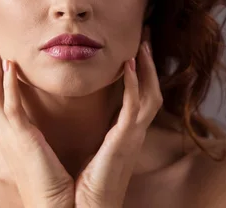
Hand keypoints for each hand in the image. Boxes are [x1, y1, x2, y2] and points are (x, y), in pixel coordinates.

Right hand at [0, 28, 74, 207]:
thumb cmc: (53, 182)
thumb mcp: (41, 149)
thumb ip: (37, 131)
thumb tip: (42, 117)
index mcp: (12, 131)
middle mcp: (5, 130)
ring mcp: (9, 134)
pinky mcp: (19, 139)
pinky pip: (9, 105)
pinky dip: (8, 83)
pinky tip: (10, 63)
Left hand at [74, 33, 162, 207]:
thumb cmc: (75, 188)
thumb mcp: (84, 152)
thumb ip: (87, 132)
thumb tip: (73, 114)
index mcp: (123, 137)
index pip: (138, 99)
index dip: (141, 75)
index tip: (134, 51)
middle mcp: (132, 136)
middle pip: (152, 92)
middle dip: (150, 66)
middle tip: (146, 38)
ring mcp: (131, 139)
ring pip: (150, 96)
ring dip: (148, 69)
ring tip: (141, 44)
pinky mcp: (124, 143)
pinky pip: (135, 108)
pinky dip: (135, 85)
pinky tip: (128, 65)